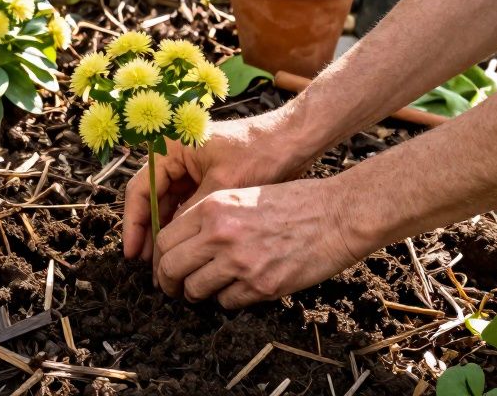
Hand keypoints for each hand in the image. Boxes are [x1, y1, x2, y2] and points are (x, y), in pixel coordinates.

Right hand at [121, 110, 321, 261]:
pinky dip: (183, 228)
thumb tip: (172, 248)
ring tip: (166, 267)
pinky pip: (185, 206)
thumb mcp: (222, 187)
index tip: (133, 254)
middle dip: (150, 234)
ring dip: (166, 234)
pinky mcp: (204, 178)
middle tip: (151, 269)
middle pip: (151, 200)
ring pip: (167, 206)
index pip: (140, 190)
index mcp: (170, 148)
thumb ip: (192, 214)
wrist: (294, 140)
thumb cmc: (260, 153)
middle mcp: (174, 157)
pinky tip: (185, 252)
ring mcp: (189, 168)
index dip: (135, 225)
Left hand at [153, 177, 367, 307]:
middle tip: (172, 288)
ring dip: (196, 294)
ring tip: (203, 291)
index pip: (164, 239)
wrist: (336, 215)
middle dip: (167, 282)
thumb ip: (210, 216)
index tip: (163, 266)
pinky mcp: (261, 285)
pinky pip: (227, 302)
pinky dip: (227, 299)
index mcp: (213, 207)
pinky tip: (237, 288)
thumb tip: (183, 242)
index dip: (160, 257)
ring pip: (195, 289)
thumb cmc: (293, 201)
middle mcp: (220, 234)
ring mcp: (240, 262)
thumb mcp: (242, 195)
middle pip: (171, 268)